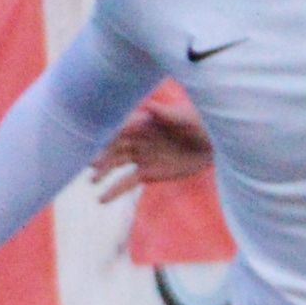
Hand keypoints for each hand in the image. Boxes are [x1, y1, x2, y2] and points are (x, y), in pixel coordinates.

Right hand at [83, 92, 209, 197]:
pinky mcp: (147, 174)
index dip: (106, 134)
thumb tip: (150, 104)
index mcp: (141, 122)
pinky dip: (114, 191)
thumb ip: (166, 115)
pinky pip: (126, 183)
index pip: (118, 128)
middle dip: (102, 155)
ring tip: (92, 181)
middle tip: (90, 164)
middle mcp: (135, 139)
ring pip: (116, 164)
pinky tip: (101, 200)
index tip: (92, 139)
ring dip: (103, 172)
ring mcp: (140, 157)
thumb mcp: (185, 118)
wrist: (214, 145)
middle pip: (113, 147)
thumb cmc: (199, 124)